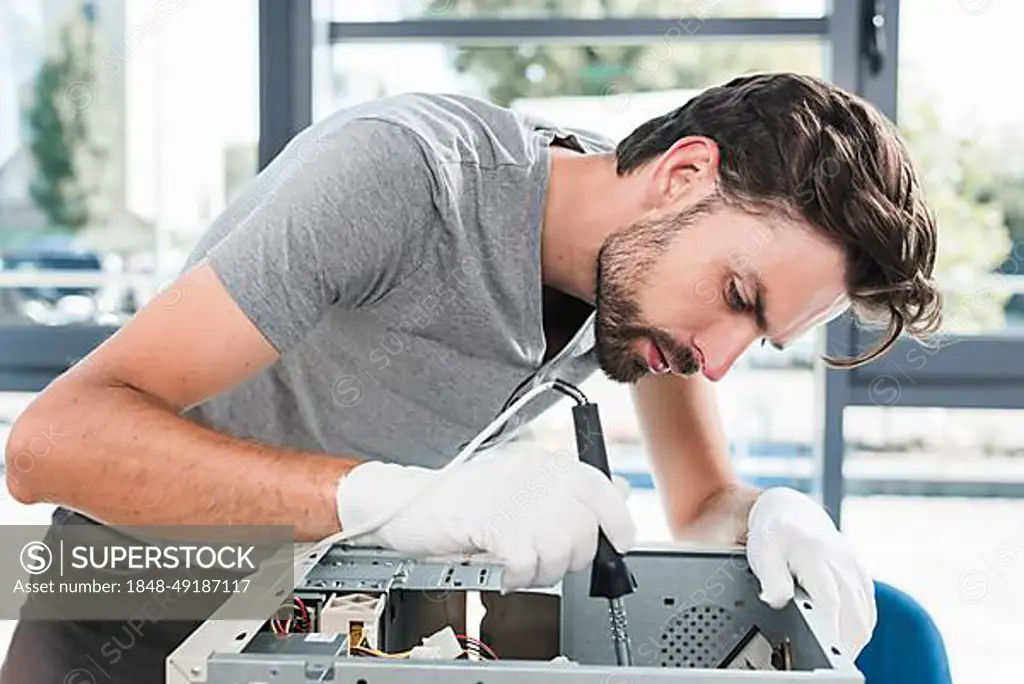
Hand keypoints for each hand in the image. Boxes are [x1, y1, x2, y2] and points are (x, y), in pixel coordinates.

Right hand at [334, 446, 636, 590]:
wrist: (406, 502)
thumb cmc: (459, 498)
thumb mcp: (516, 484)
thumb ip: (562, 490)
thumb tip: (616, 495)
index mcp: (541, 461)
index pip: (598, 485)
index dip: (617, 520)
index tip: (620, 542)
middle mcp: (533, 473)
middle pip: (583, 527)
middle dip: (572, 558)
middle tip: (546, 563)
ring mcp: (514, 496)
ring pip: (560, 549)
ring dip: (544, 571)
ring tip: (522, 568)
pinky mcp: (494, 522)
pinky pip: (529, 562)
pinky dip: (519, 577)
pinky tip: (505, 572)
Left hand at [746, 487, 876, 657]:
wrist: (792, 512)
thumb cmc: (774, 534)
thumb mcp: (762, 551)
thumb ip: (770, 577)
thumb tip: (776, 600)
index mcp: (816, 557)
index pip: (831, 602)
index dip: (830, 630)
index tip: (825, 649)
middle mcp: (841, 564)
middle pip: (855, 616)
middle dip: (845, 644)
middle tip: (827, 658)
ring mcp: (855, 569)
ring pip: (866, 616)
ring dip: (854, 639)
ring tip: (834, 653)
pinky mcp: (862, 575)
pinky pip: (869, 609)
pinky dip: (860, 628)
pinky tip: (845, 637)